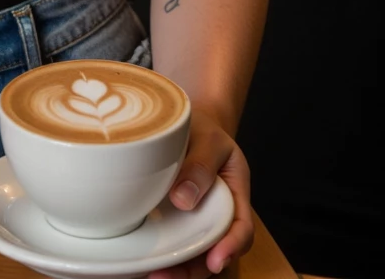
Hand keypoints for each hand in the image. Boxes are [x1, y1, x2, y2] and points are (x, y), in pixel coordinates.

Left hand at [147, 106, 252, 278]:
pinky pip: (172, 241)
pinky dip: (161, 254)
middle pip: (214, 251)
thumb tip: (184, 199)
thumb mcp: (208, 138)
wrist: (186, 121)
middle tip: (166, 275)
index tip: (216, 260)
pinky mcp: (175, 220)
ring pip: (192, 253)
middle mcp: (217, 214)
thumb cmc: (203, 128)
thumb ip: (201, 164)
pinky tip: (142, 259)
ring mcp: (196, 220)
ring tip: (152, 274)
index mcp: (235, 194)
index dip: (231, 247)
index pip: (242, 228)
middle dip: (195, 269)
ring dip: (176, 269)